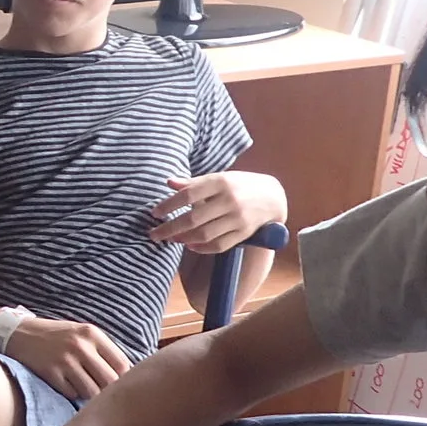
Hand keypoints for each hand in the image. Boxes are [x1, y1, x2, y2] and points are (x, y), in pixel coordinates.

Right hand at [5, 316, 130, 401]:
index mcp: (92, 334)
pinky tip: (69, 387)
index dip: (125, 379)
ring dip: (91, 396)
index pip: (122, 364)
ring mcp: (65, 360)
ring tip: (86, 391)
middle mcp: (80, 346)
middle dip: (110, 391)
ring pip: (91, 391)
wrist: (19, 333)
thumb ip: (103, 350)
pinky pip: (72, 394)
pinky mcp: (50, 373)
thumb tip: (126, 375)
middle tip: (106, 395)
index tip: (121, 386)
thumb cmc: (56, 336)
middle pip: (109, 381)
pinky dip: (74, 395)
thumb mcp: (82, 333)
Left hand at [149, 171, 286, 253]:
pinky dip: (202, 248)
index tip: (154, 213)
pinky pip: (219, 245)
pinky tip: (189, 245)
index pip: (188, 195)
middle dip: (170, 228)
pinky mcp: (244, 233)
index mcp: (221, 182)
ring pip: (204, 234)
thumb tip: (169, 182)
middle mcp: (230, 201)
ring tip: (170, 239)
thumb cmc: (239, 185)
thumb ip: (193, 183)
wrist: (273, 197)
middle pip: (194, 218)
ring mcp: (238, 219)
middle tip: (154, 234)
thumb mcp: (219, 178)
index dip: (169, 205)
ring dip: (183, 239)